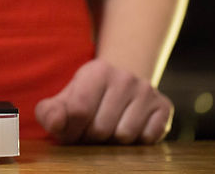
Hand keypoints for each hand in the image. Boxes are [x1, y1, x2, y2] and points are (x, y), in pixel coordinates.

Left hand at [34, 58, 173, 144]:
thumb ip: (50, 112)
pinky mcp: (164, 107)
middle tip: (91, 132)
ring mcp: (147, 91)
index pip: (79, 111)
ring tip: (109, 129)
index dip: (72, 130)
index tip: (72, 131)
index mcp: (97, 70)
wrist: (125, 85)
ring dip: (113, 142)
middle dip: (91, 138)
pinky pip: (147, 139)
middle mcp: (125, 77)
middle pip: (101, 128)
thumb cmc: (89, 97)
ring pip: (124, 136)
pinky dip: (136, 142)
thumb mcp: (65, 100)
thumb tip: (56, 122)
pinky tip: (130, 128)